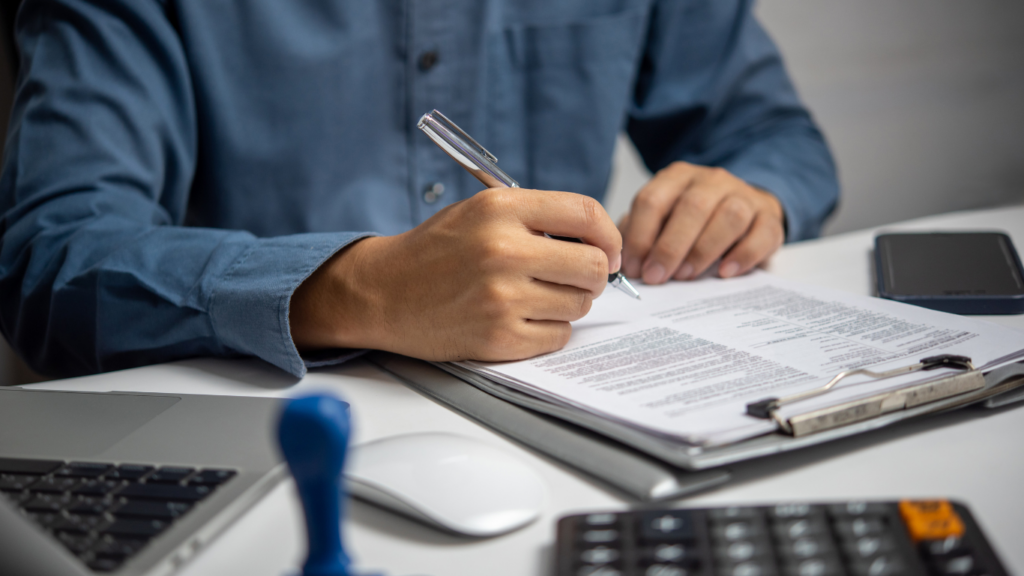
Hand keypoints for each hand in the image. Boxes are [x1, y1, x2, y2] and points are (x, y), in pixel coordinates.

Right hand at [289, 188, 621, 361]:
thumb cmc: (436, 252)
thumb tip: (599, 242)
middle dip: (593, 275)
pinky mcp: (498, 337)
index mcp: (500, 209)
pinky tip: (521, 319)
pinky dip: (548, 331)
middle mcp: (503, 250)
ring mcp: (502, 297)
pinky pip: (557, 336)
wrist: (383, 292)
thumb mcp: (481, 211)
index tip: (608, 250)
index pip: (586, 214)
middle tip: (573, 279)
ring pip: (579, 305)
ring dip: (567, 304)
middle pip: (592, 267)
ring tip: (534, 297)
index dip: (609, 236)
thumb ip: (537, 218)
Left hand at [619, 162, 784, 283]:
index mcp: (677, 178)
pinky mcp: (769, 217)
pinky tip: (725, 273)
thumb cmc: (695, 221)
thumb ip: (641, 233)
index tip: (634, 267)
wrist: (746, 209)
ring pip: (729, 215)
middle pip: (692, 206)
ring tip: (686, 276)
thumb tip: (621, 262)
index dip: (640, 236)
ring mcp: (744, 195)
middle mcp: (712, 180)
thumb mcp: (663, 220)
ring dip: (703, 250)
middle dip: (670, 246)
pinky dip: (743, 255)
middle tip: (656, 276)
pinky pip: (762, 233)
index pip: (653, 200)